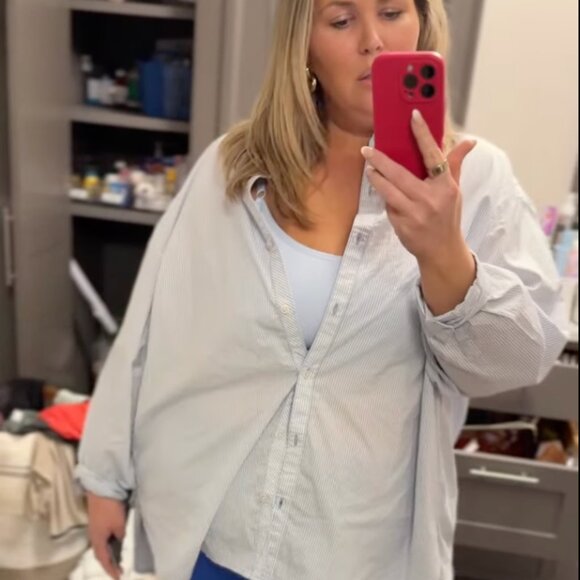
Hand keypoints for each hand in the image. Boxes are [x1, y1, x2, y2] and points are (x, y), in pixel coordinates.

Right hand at [87, 492, 126, 578]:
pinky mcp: (99, 520)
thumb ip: (122, 536)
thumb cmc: (110, 508)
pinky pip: (104, 537)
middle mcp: (94, 536)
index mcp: (97, 539)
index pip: (104, 559)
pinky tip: (117, 541)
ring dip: (110, 553)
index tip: (119, 577)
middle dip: (109, 563)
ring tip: (119, 558)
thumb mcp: (119, 524)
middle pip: (101, 554)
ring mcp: (96, 527)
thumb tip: (123, 543)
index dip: (111, 569)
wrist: (102, 488)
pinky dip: (110, 543)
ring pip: (102, 545)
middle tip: (118, 570)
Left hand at [362, 110, 477, 314]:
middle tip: (367, 150)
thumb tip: (469, 141)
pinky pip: (389, 206)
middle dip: (380, 160)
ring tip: (369, 168)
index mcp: (446, 186)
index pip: (433, 155)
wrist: (442, 251)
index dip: (423, 134)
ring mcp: (415, 213)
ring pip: (388, 190)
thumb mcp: (455, 190)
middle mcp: (430, 198)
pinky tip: (385, 194)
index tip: (413, 116)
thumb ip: (455, 165)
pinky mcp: (402, 225)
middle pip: (400, 174)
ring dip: (376, 178)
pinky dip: (386, 199)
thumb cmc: (448, 216)